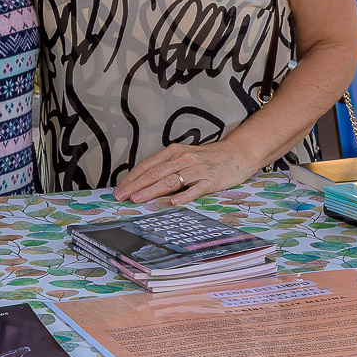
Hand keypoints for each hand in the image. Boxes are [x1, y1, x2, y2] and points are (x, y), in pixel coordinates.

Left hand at [112, 138, 262, 205]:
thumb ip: (166, 167)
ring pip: (170, 181)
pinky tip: (172, 203)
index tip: (119, 189)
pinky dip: (183, 196)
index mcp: (174, 152)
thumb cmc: (208, 158)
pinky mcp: (211, 180)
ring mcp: (197, 170)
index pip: (148, 165)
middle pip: (155, 173)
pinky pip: (195, 189)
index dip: (132, 178)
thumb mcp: (184, 157)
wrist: (237, 153)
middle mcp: (183, 159)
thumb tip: (143, 182)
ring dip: (152, 191)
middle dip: (135, 186)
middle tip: (121, 197)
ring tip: (138, 199)